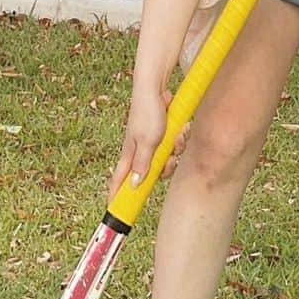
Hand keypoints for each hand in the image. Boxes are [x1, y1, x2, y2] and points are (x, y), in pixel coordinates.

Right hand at [106, 82, 188, 203]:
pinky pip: (175, 146)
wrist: (157, 87)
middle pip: (152, 174)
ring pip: (167, 160)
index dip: (116, 196)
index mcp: (129, 154)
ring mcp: (152, 143)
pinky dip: (180, 140)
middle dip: (165, 170)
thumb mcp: (146, 141)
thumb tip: (134, 185)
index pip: (118, 180)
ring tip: (177, 136)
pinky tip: (182, 129)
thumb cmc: (148, 112)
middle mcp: (139, 151)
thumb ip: (142, 164)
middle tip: (170, 160)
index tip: (116, 210)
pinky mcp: (164, 134)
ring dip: (176, 151)